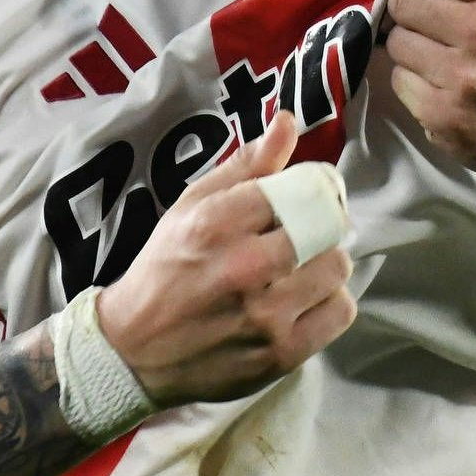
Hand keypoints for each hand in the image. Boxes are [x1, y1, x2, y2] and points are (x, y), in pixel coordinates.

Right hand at [94, 112, 358, 406]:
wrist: (135, 351)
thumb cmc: (165, 270)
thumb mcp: (191, 206)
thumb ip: (245, 165)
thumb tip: (288, 121)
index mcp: (217, 223)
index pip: (303, 187)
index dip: (320, 185)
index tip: (317, 192)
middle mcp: (243, 267)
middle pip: (328, 226)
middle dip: (325, 222)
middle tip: (311, 230)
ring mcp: (265, 315)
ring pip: (338, 268)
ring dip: (326, 263)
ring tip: (303, 268)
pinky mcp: (281, 353)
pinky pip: (340, 312)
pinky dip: (331, 302)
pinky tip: (305, 300)